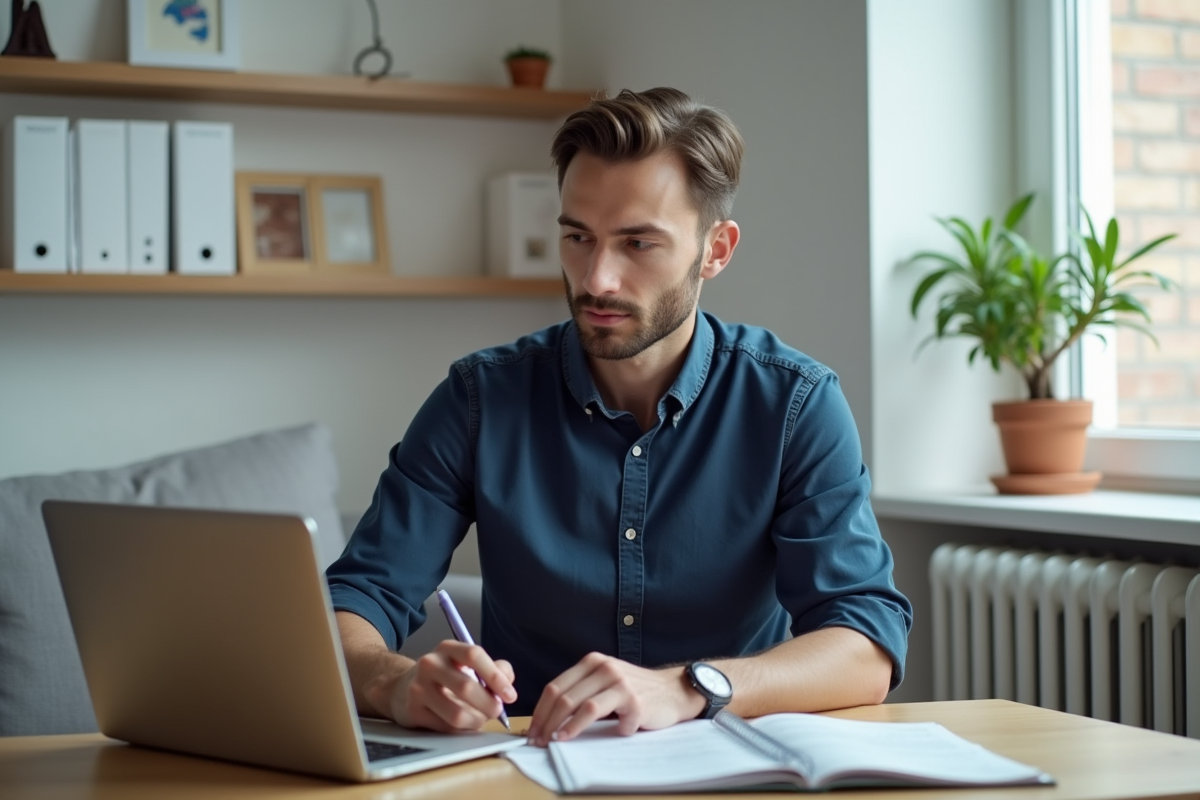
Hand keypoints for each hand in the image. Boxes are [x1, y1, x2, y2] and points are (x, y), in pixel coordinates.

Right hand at [372, 640, 516, 732]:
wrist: (401, 689)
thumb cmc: (444, 677)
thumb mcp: (466, 665)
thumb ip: (494, 669)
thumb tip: (507, 682)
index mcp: (448, 649)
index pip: (474, 655)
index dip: (495, 676)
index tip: (510, 695)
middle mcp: (430, 664)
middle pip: (466, 687)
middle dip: (489, 704)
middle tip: (497, 711)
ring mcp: (418, 688)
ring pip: (456, 713)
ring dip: (476, 721)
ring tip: (479, 719)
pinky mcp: (412, 711)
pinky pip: (445, 727)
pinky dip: (460, 729)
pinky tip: (461, 723)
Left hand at [527, 652, 704, 745]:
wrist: (671, 691)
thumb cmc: (633, 691)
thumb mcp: (604, 683)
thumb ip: (581, 693)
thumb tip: (548, 720)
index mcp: (592, 662)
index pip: (555, 687)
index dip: (540, 711)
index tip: (533, 731)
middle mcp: (604, 668)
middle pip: (565, 697)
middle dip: (547, 722)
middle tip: (539, 741)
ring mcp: (620, 682)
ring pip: (584, 706)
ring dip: (566, 728)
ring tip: (557, 741)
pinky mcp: (635, 700)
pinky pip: (612, 719)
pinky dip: (602, 731)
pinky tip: (604, 737)